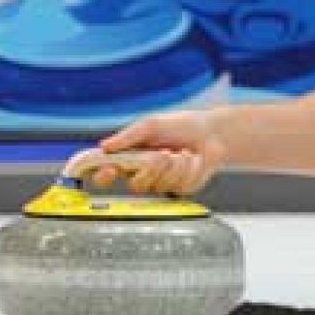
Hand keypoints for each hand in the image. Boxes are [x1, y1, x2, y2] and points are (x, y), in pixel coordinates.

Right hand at [87, 111, 228, 195]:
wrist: (212, 133)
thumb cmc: (179, 125)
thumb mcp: (151, 125)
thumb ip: (128, 136)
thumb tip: (104, 146)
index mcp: (130, 157)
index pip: (107, 174)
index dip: (103, 177)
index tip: (110, 170)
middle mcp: (142, 173)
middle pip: (135, 185)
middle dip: (151, 169)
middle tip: (164, 153)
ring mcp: (161, 183)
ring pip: (159, 185)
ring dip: (175, 165)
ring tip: (184, 151)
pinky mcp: (180, 189)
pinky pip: (179, 186)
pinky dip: (189, 169)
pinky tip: (194, 159)